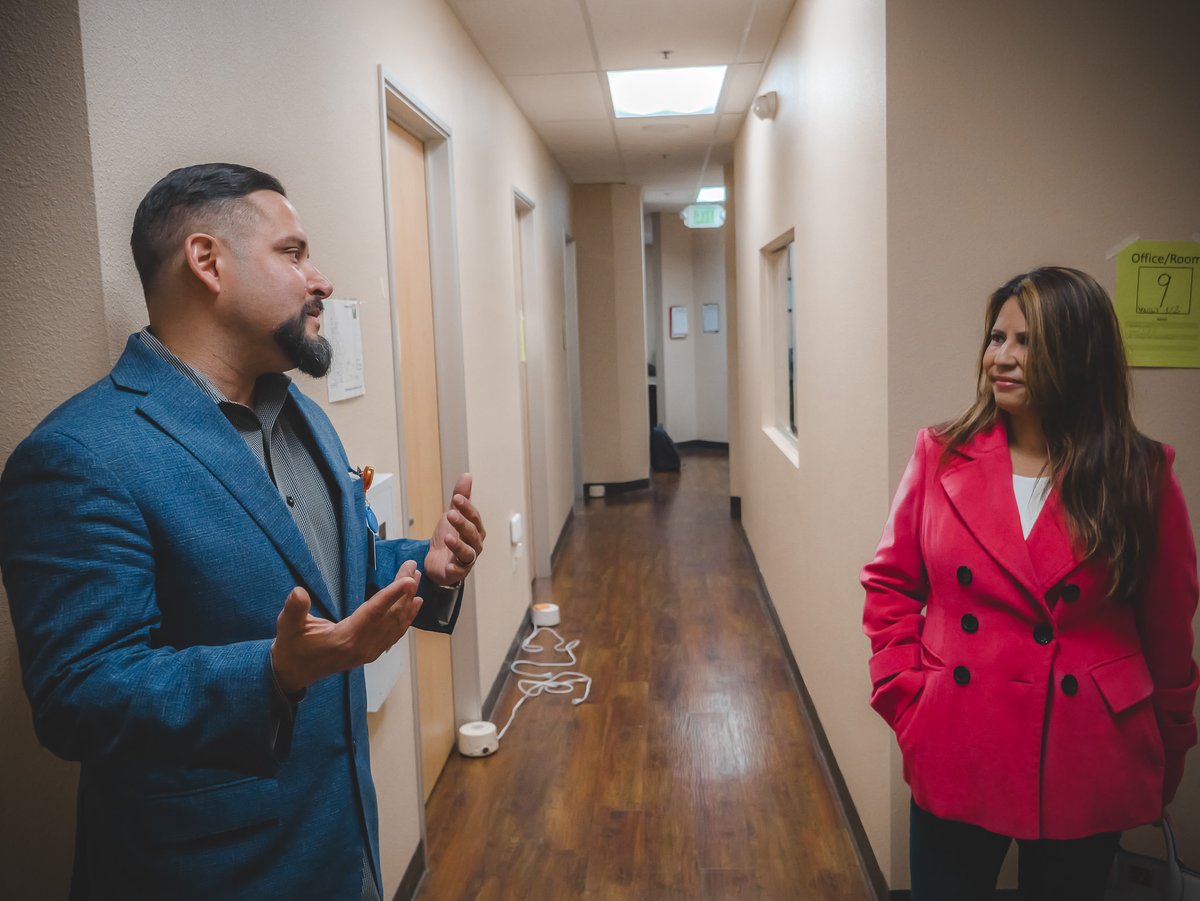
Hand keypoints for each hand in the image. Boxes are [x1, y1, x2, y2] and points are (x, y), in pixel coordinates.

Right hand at [271, 560, 422, 693]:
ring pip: (395, 624)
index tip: (407, 580)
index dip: (391, 595)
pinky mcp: (370, 652)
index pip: (373, 613)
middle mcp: (363, 647)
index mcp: (346, 639)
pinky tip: (415, 604)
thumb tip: (298, 592)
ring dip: (408, 601)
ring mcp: (369, 651)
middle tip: (412, 567)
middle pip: (390, 615)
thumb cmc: (292, 647)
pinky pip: (394, 633)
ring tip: (417, 578)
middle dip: (404, 591)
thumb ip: (294, 610)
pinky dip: (407, 617)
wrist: (294, 673)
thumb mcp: (288, 626)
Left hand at [424, 472, 485, 585]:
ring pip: (467, 552)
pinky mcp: (458, 571)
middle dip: (462, 523)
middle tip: (450, 514)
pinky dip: (455, 568)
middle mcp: (475, 544)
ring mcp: (467, 559)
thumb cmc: (449, 537)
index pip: (473, 516)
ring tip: (448, 538)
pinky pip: (459, 570)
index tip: (456, 497)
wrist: (438, 561)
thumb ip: (461, 498)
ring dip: (458, 545)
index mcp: (476, 529)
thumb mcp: (453, 515)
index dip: (466, 507)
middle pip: (472, 533)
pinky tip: (449, 565)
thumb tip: (466, 475)